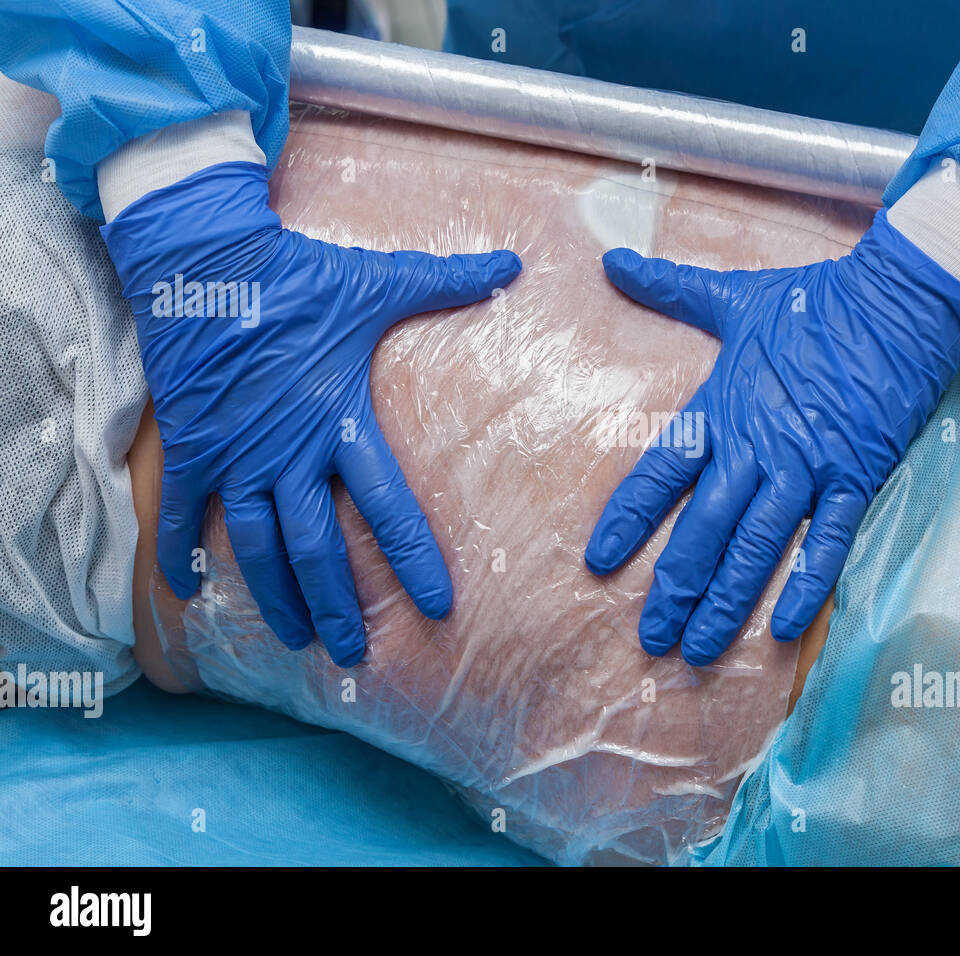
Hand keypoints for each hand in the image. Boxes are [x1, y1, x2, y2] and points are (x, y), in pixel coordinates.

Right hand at [102, 161, 520, 665]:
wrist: (203, 253)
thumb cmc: (298, 272)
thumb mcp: (378, 281)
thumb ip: (449, 282)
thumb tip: (513, 264)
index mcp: (340, 420)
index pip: (389, 505)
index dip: (414, 560)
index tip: (439, 606)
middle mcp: (288, 449)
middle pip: (318, 546)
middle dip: (339, 604)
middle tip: (356, 653)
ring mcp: (236, 452)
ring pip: (257, 546)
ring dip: (276, 596)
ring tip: (296, 640)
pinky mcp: (192, 444)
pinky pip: (182, 512)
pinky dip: (181, 554)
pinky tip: (185, 596)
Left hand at [585, 211, 959, 664]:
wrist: (902, 296)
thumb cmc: (816, 298)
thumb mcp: (735, 295)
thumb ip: (669, 288)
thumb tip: (609, 260)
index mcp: (723, 406)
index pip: (660, 472)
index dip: (628, 520)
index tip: (599, 563)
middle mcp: (758, 445)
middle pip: (704, 528)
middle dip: (674, 587)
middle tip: (650, 637)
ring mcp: (809, 465)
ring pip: (757, 547)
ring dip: (728, 602)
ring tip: (700, 651)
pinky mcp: (857, 476)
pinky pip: (828, 541)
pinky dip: (808, 585)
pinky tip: (786, 629)